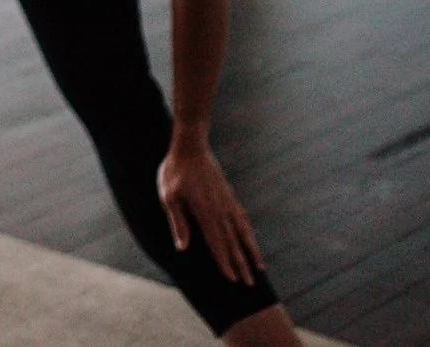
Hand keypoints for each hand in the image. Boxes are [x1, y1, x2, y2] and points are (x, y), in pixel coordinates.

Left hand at [158, 135, 264, 286]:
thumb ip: (178, 222)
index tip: (233, 280)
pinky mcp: (228, 195)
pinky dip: (248, 232)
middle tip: (250, 284)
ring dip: (250, 250)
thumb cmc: (174, 171)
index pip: (216, 243)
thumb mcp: (169, 196)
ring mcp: (227, 202)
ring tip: (260, 267)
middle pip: (233, 242)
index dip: (224, 262)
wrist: (190, 146)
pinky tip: (251, 239)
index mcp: (204, 212)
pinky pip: (242, 218)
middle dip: (241, 264)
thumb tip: (182, 248)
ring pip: (242, 232)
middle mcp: (220, 210)